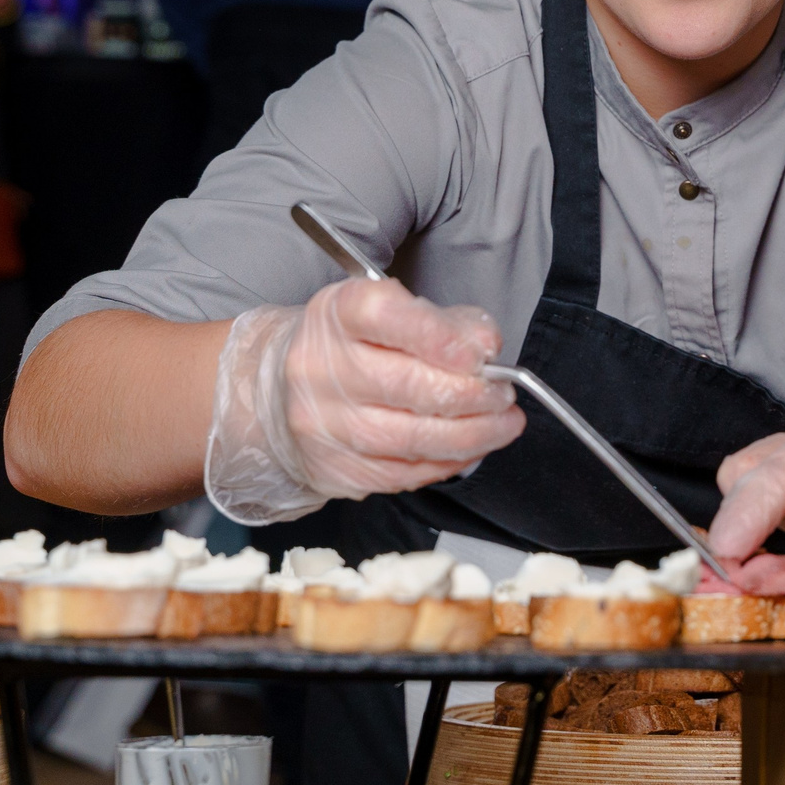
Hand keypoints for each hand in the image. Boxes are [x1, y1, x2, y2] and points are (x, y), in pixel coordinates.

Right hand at [203, 277, 525, 525]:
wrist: (279, 388)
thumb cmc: (353, 345)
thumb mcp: (394, 311)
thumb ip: (448, 323)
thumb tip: (487, 348)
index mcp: (338, 314)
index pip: (385, 317)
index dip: (438, 337)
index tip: (481, 354)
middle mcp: (321, 368)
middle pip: (405, 385)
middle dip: (471, 395)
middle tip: (505, 395)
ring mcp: (324, 424)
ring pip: (408, 438)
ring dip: (471, 436)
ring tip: (503, 424)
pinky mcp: (334, 468)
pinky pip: (402, 473)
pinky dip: (446, 463)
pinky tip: (471, 449)